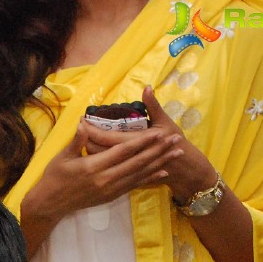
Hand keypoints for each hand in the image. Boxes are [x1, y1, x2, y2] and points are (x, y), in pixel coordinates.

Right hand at [25, 110, 181, 224]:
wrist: (50, 204)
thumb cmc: (54, 177)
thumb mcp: (62, 157)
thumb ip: (76, 140)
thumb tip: (84, 123)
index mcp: (94, 167)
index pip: (123, 151)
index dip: (142, 142)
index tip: (158, 132)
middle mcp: (106, 179)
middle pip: (137, 162)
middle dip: (158, 151)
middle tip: (175, 139)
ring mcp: (110, 189)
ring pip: (140, 174)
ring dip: (159, 163)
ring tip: (176, 154)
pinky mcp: (111, 196)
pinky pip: (134, 185)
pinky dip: (149, 178)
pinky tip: (162, 172)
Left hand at [86, 87, 215, 204]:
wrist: (183, 169)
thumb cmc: (174, 141)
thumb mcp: (165, 122)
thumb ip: (153, 106)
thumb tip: (147, 88)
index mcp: (133, 143)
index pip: (105, 137)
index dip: (92, 128)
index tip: (82, 118)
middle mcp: (125, 158)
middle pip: (98, 149)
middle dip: (87, 137)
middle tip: (79, 124)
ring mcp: (124, 168)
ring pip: (100, 160)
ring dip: (90, 148)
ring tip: (83, 135)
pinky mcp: (125, 174)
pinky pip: (106, 166)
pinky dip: (99, 159)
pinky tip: (92, 151)